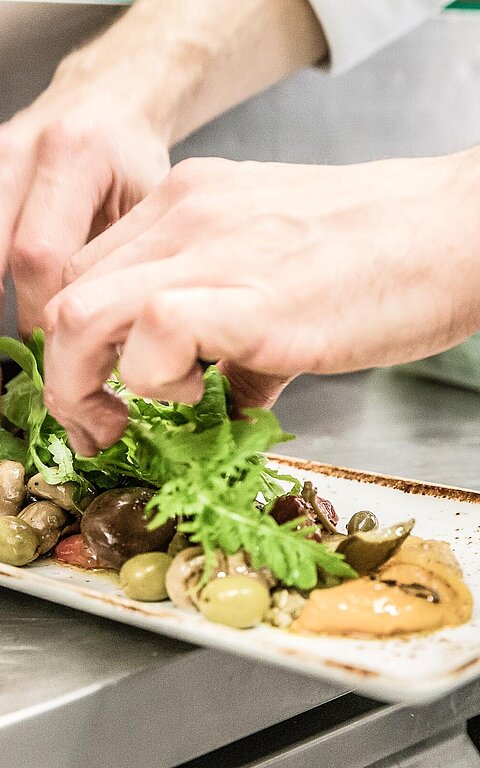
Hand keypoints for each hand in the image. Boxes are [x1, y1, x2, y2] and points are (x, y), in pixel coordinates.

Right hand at [1, 47, 170, 337]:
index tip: (64, 344)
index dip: (47, 309)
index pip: (42, 254)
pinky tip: (7, 296)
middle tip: (37, 349)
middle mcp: (19, 151)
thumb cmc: (131, 159)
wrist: (106, 100)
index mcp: (73, 156)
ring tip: (10, 341)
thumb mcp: (147, 202)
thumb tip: (111, 329)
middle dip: (12, 309)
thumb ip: (124, 256)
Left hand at [44, 151, 479, 454]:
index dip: (80, 343)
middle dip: (66, 374)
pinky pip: (154, 336)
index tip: (102, 391)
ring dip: (89, 383)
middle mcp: (185, 215)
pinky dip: (155, 381)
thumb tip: (220, 396)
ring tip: (143, 415)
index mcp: (188, 204)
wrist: (457, 229)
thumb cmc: (381, 251)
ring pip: (80, 314)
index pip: (88, 272)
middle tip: (104, 421)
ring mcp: (212, 249)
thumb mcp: (282, 275)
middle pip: (65, 296)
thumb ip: (235, 332)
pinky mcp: (253, 298)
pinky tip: (198, 395)